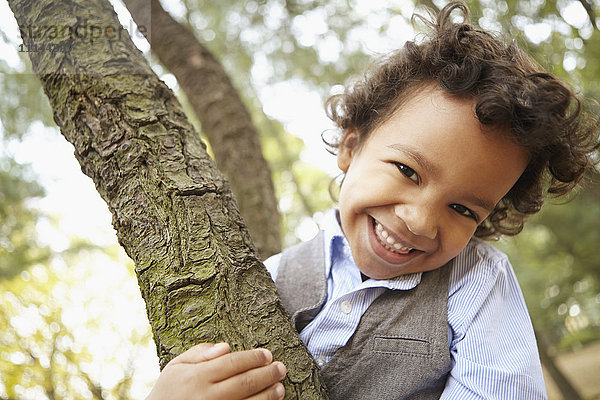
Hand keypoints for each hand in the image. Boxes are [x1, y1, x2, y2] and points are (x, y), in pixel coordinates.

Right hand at [146, 342, 286, 399]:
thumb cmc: (168, 390)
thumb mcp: (176, 366)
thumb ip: (199, 353)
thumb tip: (225, 347)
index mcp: (197, 376)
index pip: (233, 363)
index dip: (253, 357)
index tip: (267, 354)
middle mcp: (207, 395)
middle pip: (245, 382)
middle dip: (267, 374)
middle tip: (280, 368)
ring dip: (268, 395)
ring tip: (280, 387)